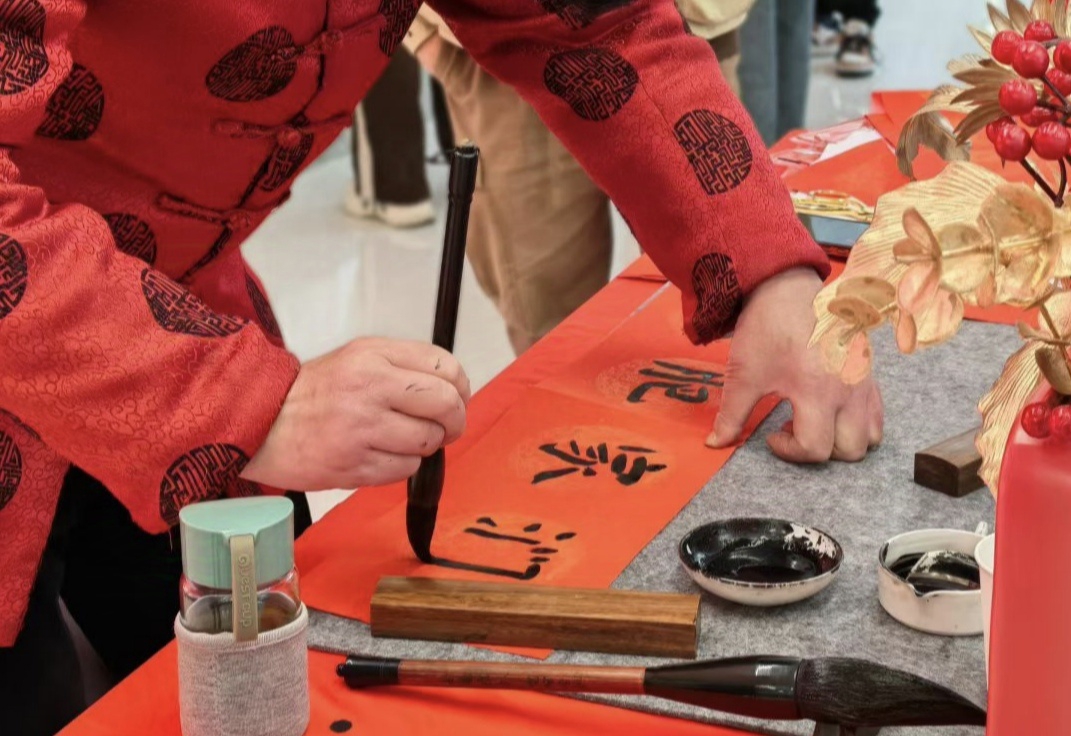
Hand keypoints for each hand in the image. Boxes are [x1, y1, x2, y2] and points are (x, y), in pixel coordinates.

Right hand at [242, 337, 470, 488]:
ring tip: (400, 439)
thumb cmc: (316, 391)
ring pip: (428, 442)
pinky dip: (401, 465)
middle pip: (446, 405)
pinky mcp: (355, 465)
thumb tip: (453, 389)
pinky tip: (380, 454)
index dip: (461, 388)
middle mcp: (371, 387)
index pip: (446, 367)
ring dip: (423, 446)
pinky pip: (405, 469)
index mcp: (374, 356)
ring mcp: (363, 428)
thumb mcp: (358, 357)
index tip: (456, 398)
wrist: (261, 420)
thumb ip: (404, 366)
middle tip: (445, 428)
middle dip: (455, 421)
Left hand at [706, 268, 882, 462]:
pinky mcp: (869, 373)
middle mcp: (848, 390)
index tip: (771, 434)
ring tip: (814, 421)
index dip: (789, 451)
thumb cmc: (767, 328)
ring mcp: (863, 382)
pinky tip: (830, 409)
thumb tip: (715, 443)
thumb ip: (731, 415)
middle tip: (793, 428)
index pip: (816, 448)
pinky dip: (858, 423)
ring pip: (869, 436)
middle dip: (818, 450)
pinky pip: (877, 414)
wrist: (788, 288)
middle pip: (849, 450)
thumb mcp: (744, 374)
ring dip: (842, 440)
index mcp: (817, 391)